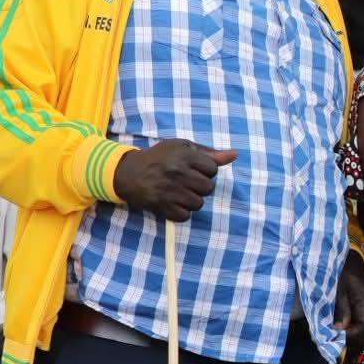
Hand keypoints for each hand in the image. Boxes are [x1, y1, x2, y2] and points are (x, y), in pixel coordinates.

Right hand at [110, 139, 236, 219]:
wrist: (128, 172)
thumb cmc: (159, 158)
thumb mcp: (182, 147)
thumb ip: (209, 153)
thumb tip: (235, 155)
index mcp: (184, 155)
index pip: (213, 170)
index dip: (205, 171)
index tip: (193, 170)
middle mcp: (178, 172)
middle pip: (208, 188)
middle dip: (200, 186)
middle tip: (186, 182)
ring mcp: (169, 190)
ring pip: (198, 204)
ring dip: (192, 200)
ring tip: (180, 193)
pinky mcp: (162, 206)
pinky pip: (185, 216)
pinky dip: (181, 212)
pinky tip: (173, 203)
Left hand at [333, 252, 363, 352]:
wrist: (350, 257)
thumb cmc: (342, 270)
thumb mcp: (338, 288)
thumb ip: (341, 309)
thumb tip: (340, 329)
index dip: (350, 335)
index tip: (335, 335)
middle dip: (351, 337)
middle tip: (333, 337)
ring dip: (352, 332)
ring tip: (336, 332)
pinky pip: (363, 321)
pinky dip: (353, 326)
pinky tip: (341, 325)